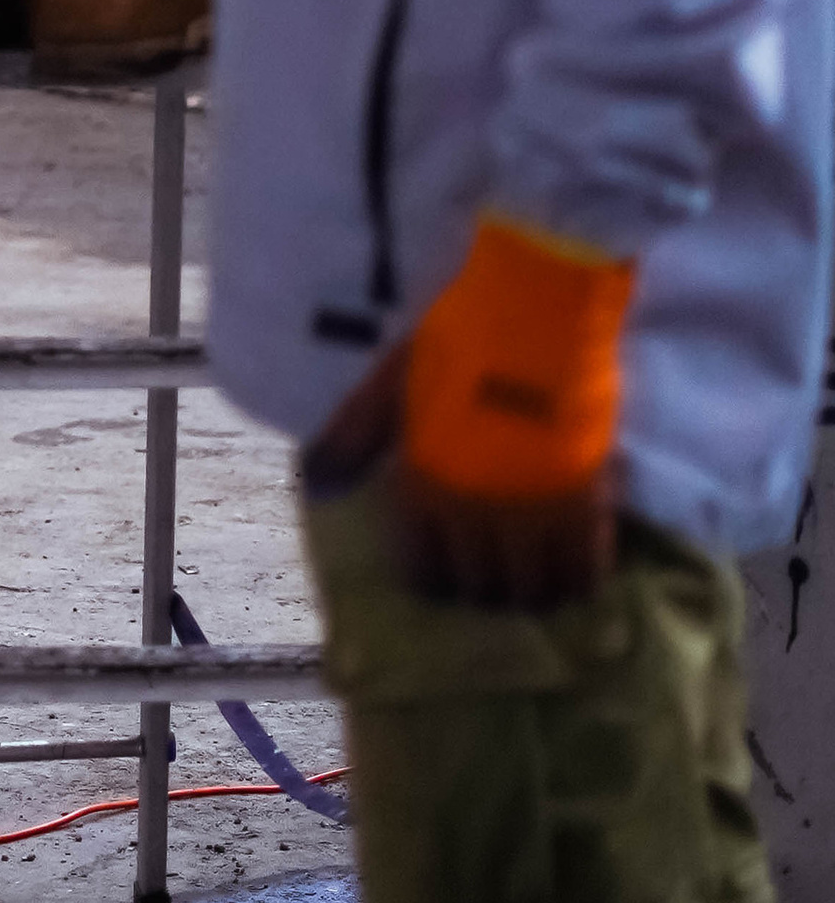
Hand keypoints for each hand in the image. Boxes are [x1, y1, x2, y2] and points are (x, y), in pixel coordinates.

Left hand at [306, 216, 631, 612]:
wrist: (537, 309)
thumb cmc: (459, 336)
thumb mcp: (392, 379)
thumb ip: (356, 432)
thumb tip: (317, 477)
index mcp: (422, 486)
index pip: (425, 572)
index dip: (437, 582)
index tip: (448, 577)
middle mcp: (472, 515)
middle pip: (481, 589)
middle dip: (485, 590)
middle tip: (497, 581)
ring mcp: (531, 514)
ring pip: (534, 592)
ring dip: (534, 594)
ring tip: (538, 583)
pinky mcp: (586, 504)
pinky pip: (585, 571)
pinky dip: (581, 580)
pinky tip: (578, 575)